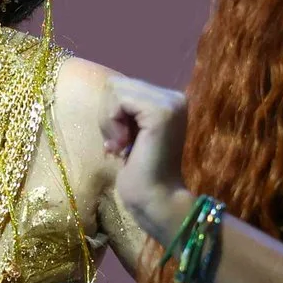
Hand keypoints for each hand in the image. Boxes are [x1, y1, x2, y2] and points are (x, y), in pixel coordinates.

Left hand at [102, 73, 194, 243]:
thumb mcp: (128, 130)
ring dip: (109, 120)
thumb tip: (109, 84)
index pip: (122, 85)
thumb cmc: (139, 171)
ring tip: (122, 145)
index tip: (120, 141)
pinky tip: (123, 145)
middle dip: (108, 115)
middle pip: (116, 84)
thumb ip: (124, 108)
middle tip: (119, 144)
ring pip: (116, 89)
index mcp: (169, 100)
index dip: (111, 113)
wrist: (155, 198)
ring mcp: (170, 103)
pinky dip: (112, 123)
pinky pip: (119, 100)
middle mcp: (175, 97)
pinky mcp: (161, 112)